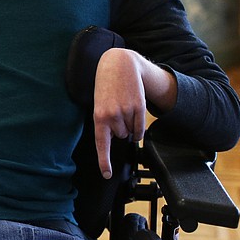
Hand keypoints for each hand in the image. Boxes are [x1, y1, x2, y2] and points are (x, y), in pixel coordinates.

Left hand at [92, 48, 148, 179]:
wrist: (119, 65)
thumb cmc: (106, 86)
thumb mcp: (99, 103)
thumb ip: (104, 122)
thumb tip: (115, 138)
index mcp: (98, 116)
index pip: (101, 144)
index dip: (104, 161)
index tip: (107, 175)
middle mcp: (112, 116)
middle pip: (120, 136)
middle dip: (119, 127)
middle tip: (115, 110)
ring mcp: (127, 112)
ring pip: (130, 133)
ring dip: (129, 125)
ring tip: (123, 106)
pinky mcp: (139, 108)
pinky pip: (140, 129)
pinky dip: (138, 126)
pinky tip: (133, 112)